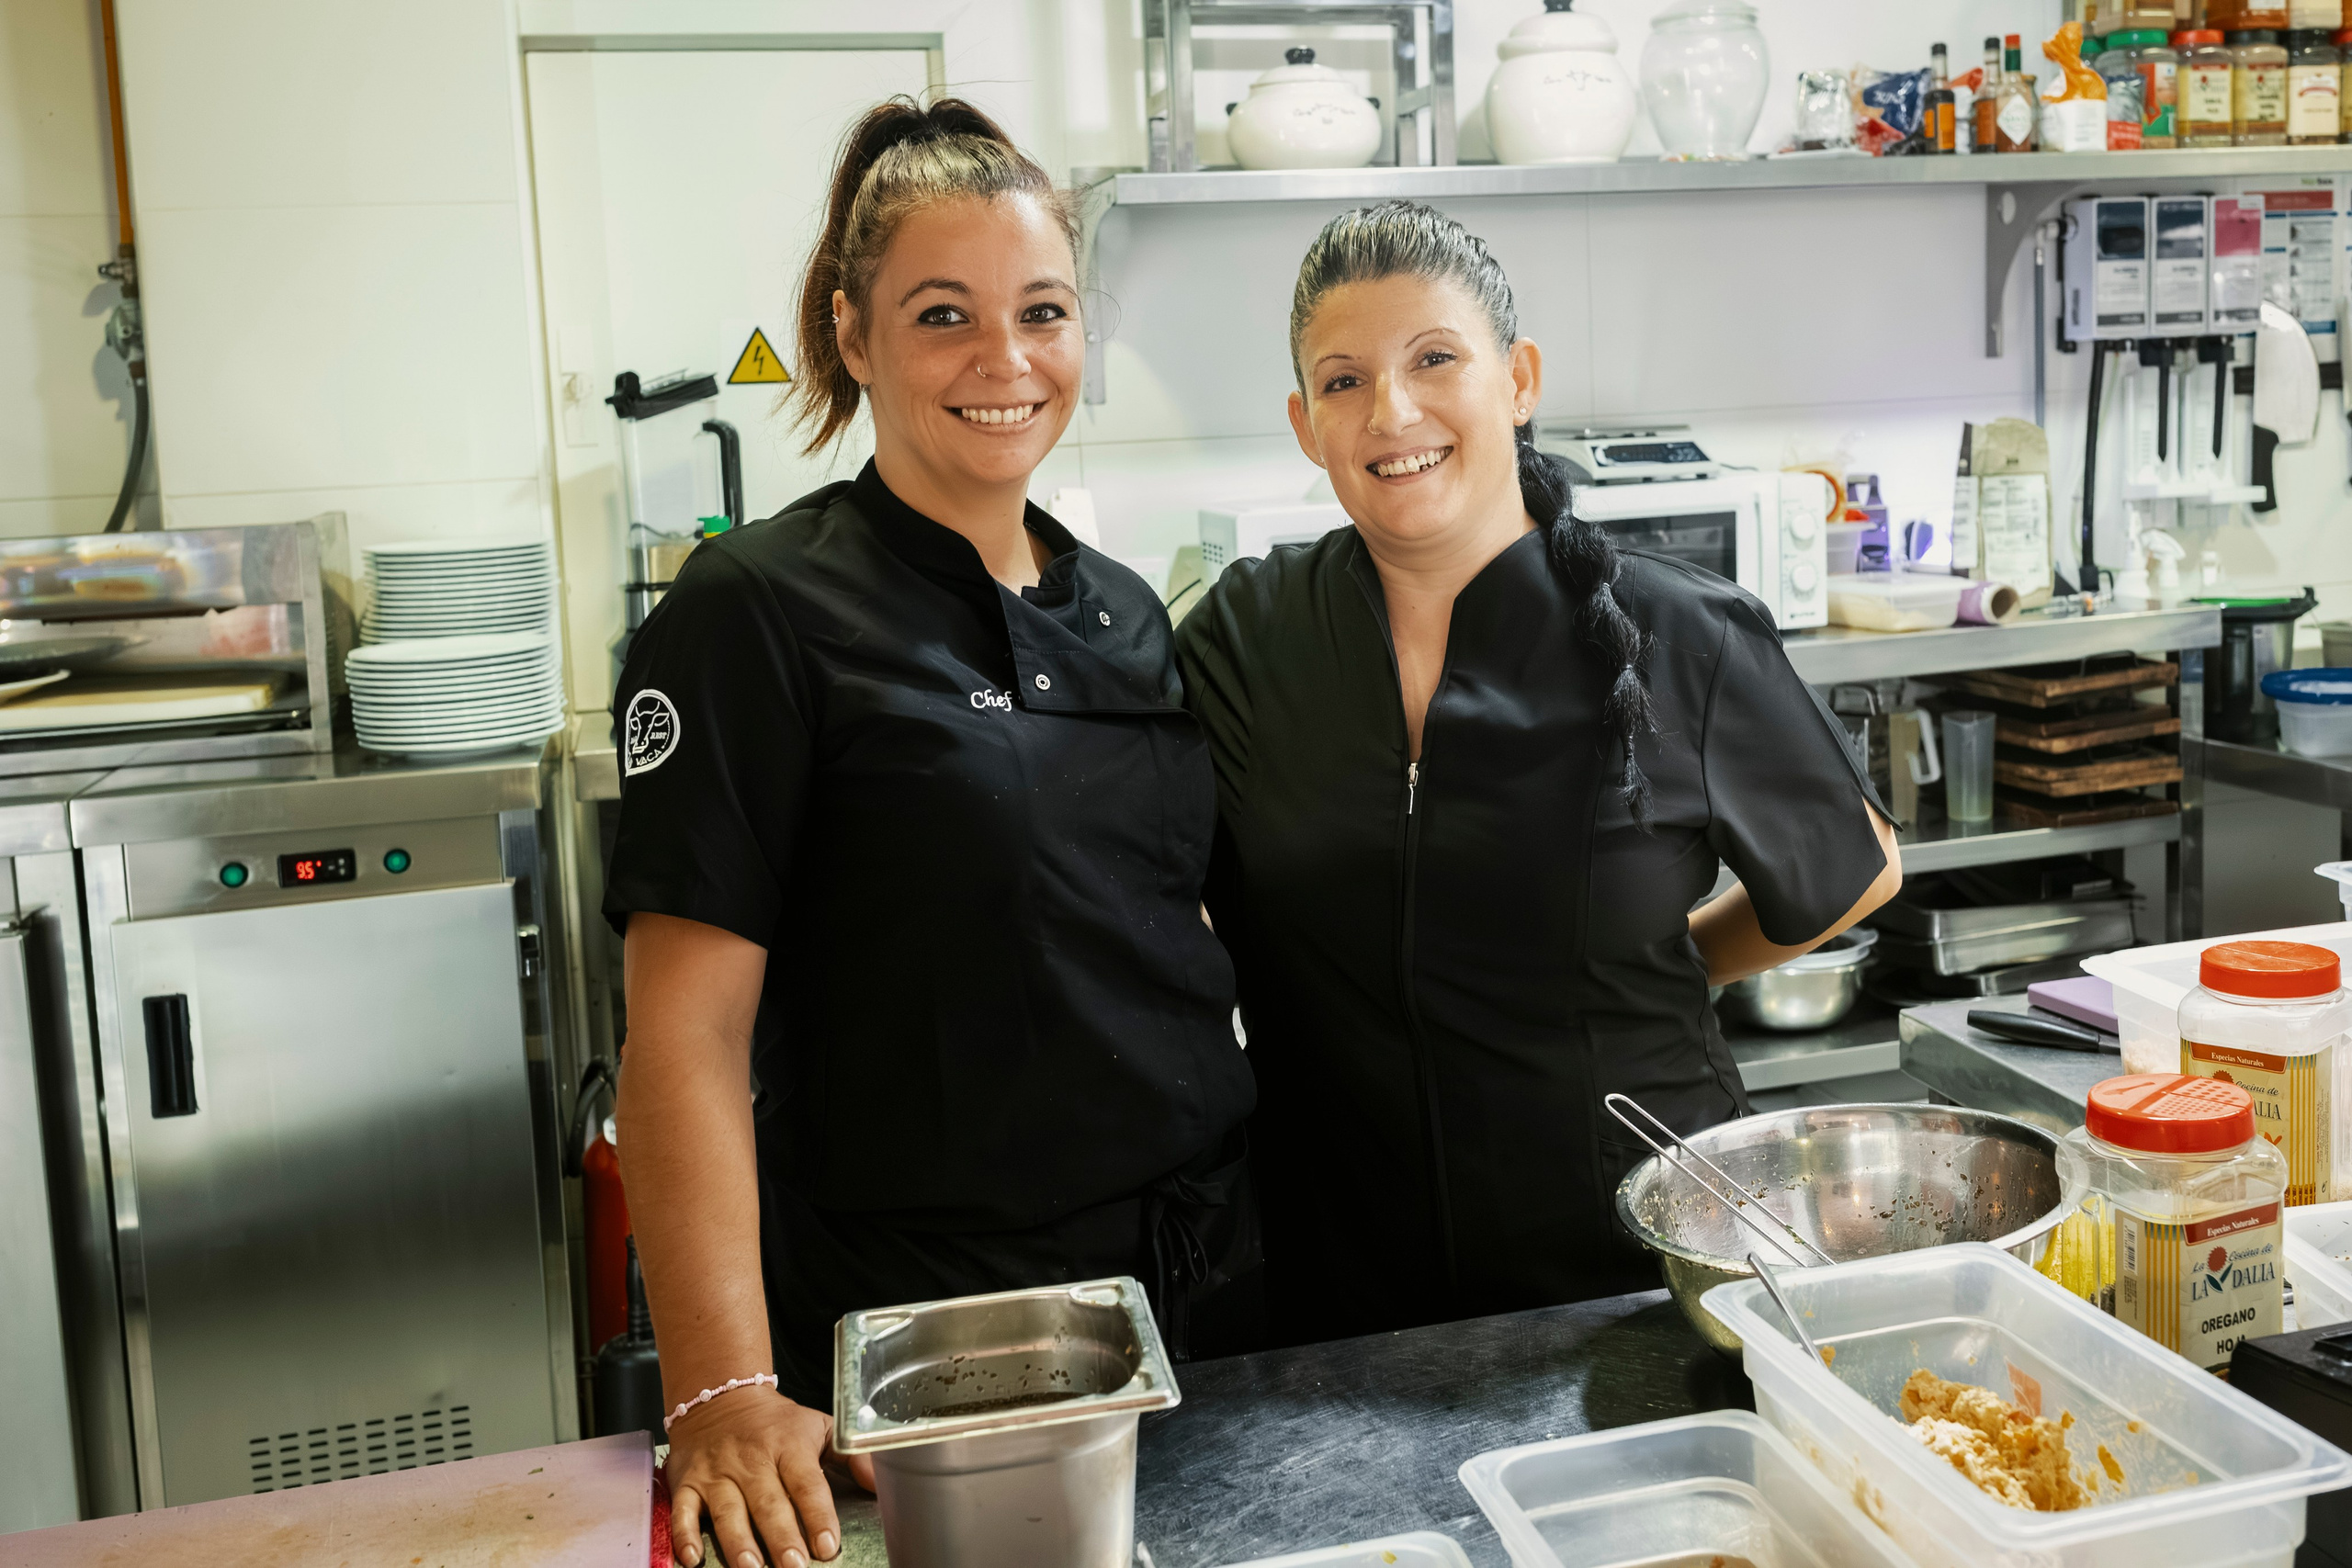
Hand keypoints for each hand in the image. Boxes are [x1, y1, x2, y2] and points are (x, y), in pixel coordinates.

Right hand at [665, 1390, 870, 1567]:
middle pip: (768, 1502)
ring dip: (738, 1542)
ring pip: (727, 1510)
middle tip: (795, 1566)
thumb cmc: (776, 1423)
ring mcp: (717, 1472)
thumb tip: (881, 1485)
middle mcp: (752, 1460)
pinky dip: (684, 1534)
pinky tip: (693, 1558)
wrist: (722, 1396)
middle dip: (781, 1537)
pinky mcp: (688, 1482)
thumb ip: (852, 1457)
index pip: (807, 1483)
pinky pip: (683, 1510)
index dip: (818, 1515)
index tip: (828, 1544)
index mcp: (788, 1446)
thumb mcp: (819, 1428)